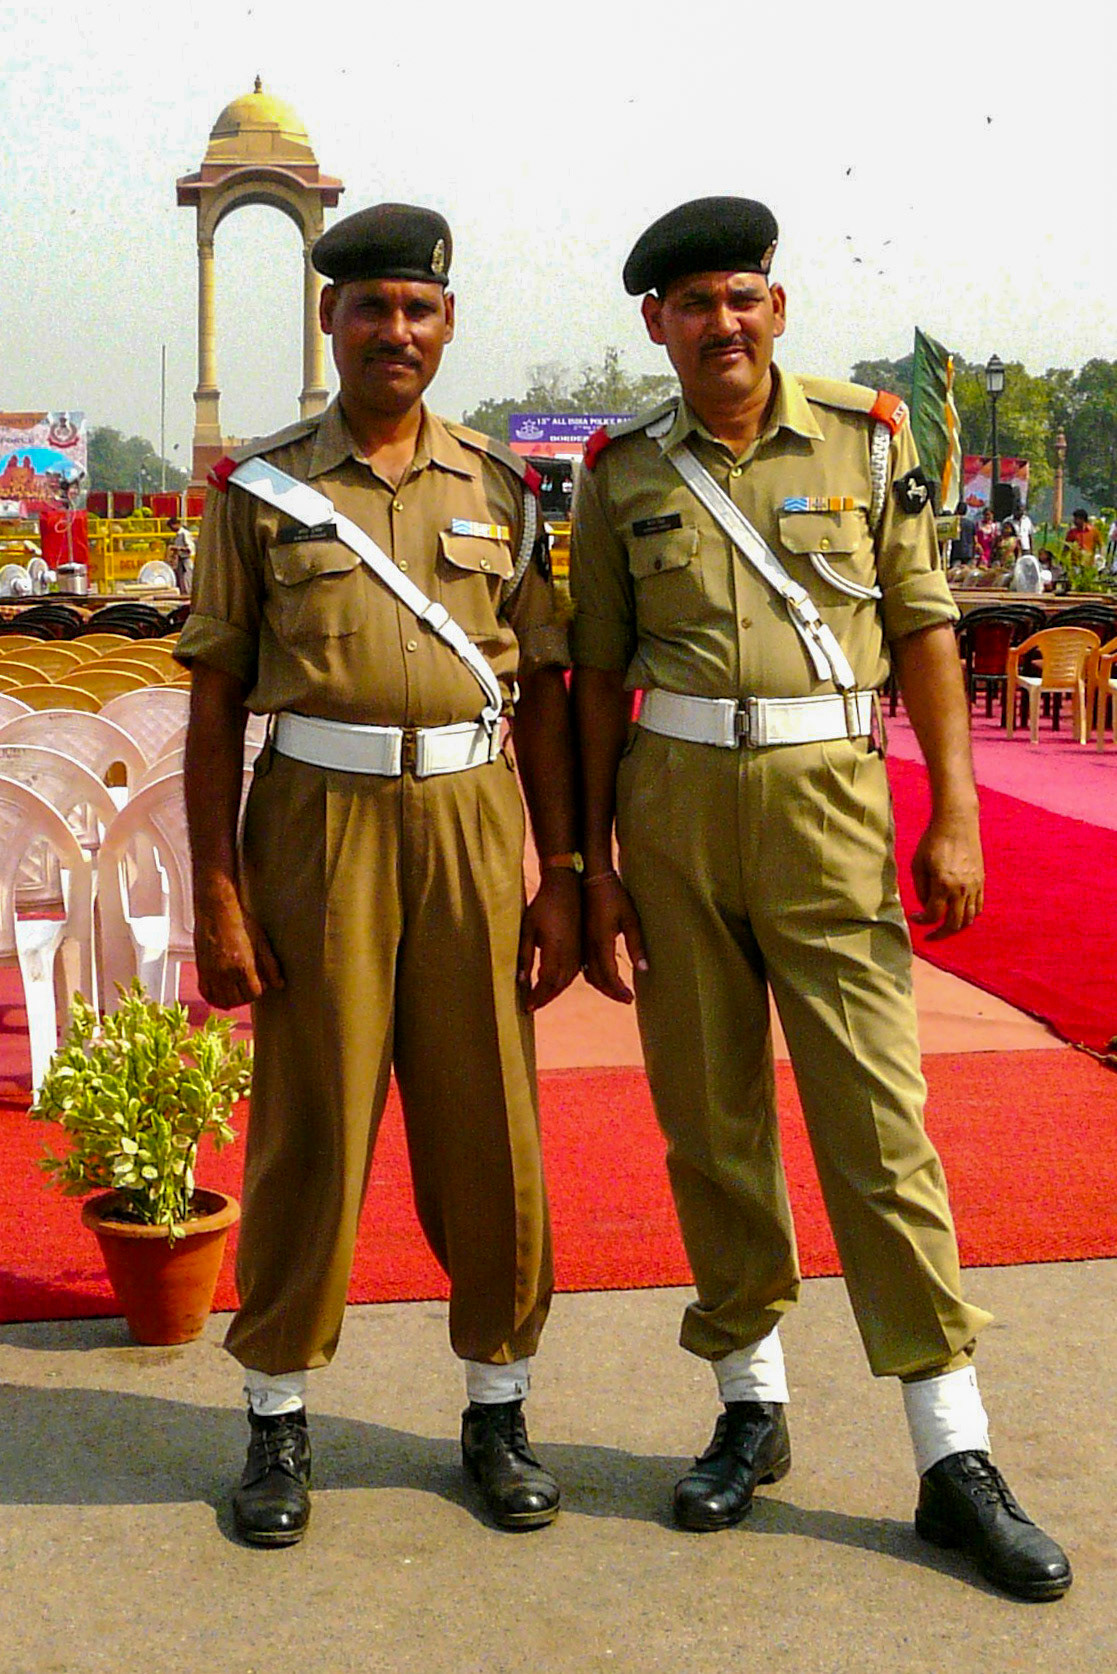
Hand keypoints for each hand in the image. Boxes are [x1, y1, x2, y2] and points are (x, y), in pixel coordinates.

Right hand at [194, 885, 284, 1009]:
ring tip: (238, 992)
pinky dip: (214, 999)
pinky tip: (222, 996)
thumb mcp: (262, 943)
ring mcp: (211, 973)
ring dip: (232, 1000)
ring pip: (222, 1000)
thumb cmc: (240, 923)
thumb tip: (279, 984)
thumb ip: (271, 966)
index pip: (253, 993)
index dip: (259, 991)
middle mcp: (225, 973)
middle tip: (250, 987)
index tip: (260, 983)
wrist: (217, 913)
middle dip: (247, 996)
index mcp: (242, 966)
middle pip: (238, 999)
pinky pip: (206, 993)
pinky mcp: (201, 970)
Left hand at [517, 870, 581, 1010]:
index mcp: (556, 950)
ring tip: (539, 999)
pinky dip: (561, 983)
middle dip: (544, 998)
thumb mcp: (528, 929)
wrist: (567, 889)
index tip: (526, 1007)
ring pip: (566, 981)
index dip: (537, 997)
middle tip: (530, 1007)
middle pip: (557, 986)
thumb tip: (521, 981)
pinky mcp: (581, 949)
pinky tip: (553, 985)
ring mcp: (577, 952)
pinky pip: (572, 973)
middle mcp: (570, 955)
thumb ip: (525, 955)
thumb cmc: (543, 906)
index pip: (546, 982)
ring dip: (553, 992)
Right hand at [581, 873, 647, 1002]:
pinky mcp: (579, 938)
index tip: (630, 999)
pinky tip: (601, 977)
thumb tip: (644, 969)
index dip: (619, 990)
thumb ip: (636, 944)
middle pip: (597, 979)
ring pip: (587, 973)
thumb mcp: (630, 919)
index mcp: (601, 941)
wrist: (591, 878)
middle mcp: (588, 945)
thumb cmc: (614, 896)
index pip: (609, 975)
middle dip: (611, 992)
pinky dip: (592, 975)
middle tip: (625, 999)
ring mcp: (581, 942)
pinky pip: (583, 964)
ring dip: (601, 985)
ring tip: (615, 991)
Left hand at [910, 808, 983, 938]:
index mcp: (943, 884)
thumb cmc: (932, 840)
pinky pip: (979, 906)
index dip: (922, 921)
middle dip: (940, 934)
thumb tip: (925, 906)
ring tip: (945, 927)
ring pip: (969, 918)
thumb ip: (920, 889)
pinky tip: (958, 914)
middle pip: (954, 924)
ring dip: (956, 927)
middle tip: (930, 935)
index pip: (933, 915)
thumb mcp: (917, 864)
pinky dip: (969, 916)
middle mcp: (962, 888)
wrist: (957, 822)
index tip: (914, 917)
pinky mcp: (981, 880)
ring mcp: (974, 886)